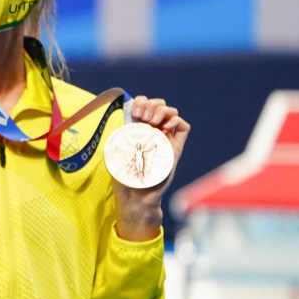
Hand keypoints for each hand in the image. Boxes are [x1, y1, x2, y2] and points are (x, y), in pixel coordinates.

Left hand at [113, 95, 190, 241]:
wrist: (136, 196)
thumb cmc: (123, 177)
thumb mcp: (114, 153)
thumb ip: (116, 138)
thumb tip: (116, 122)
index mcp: (138, 130)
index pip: (145, 106)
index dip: (142, 102)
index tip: (134, 111)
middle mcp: (154, 132)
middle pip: (160, 105)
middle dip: (152, 104)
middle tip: (143, 117)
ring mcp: (166, 139)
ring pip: (171, 113)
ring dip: (162, 110)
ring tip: (152, 122)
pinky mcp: (176, 149)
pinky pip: (183, 127)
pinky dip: (176, 120)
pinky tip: (164, 128)